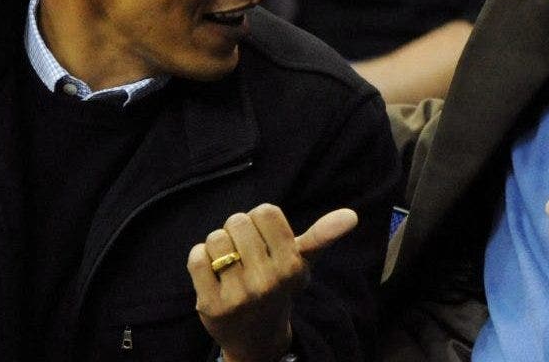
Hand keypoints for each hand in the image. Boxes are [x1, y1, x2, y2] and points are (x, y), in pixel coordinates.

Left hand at [187, 204, 357, 361]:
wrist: (256, 337)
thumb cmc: (279, 287)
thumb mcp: (303, 263)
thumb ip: (323, 235)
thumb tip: (352, 215)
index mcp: (292, 265)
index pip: (266, 211)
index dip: (260, 219)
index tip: (263, 237)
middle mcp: (268, 281)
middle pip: (238, 221)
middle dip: (238, 231)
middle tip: (245, 253)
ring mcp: (239, 294)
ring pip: (216, 238)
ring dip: (218, 246)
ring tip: (229, 263)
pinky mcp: (211, 305)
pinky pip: (196, 258)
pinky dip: (200, 258)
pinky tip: (212, 272)